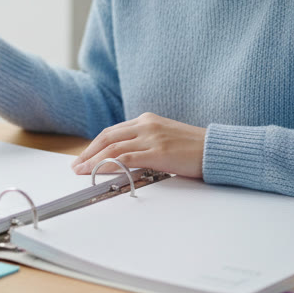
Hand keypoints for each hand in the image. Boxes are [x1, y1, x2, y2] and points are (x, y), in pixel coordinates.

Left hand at [71, 113, 205, 178]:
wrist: (217, 149)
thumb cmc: (195, 148)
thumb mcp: (166, 138)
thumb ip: (147, 143)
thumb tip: (127, 158)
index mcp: (147, 120)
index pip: (113, 131)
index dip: (95, 144)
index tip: (84, 156)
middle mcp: (146, 125)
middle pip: (108, 137)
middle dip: (89, 152)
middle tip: (76, 165)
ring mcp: (151, 137)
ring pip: (113, 147)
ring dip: (93, 160)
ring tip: (82, 171)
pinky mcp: (158, 152)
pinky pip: (126, 158)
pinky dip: (109, 165)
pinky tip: (99, 172)